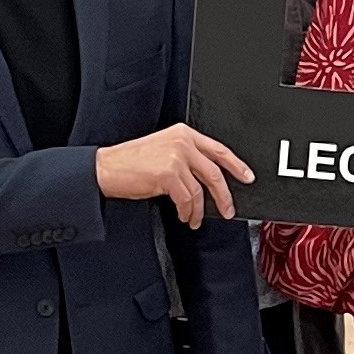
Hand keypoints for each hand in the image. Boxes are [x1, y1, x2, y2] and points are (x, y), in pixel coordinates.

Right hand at [97, 120, 251, 225]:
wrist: (106, 168)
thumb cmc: (130, 163)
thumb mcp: (162, 151)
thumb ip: (186, 157)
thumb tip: (207, 179)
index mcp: (183, 134)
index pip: (218, 149)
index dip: (236, 165)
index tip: (247, 176)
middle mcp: (182, 143)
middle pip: (215, 172)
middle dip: (224, 195)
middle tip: (228, 209)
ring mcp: (176, 158)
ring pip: (200, 190)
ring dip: (199, 210)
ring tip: (194, 219)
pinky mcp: (168, 174)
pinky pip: (187, 199)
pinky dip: (187, 212)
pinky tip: (184, 216)